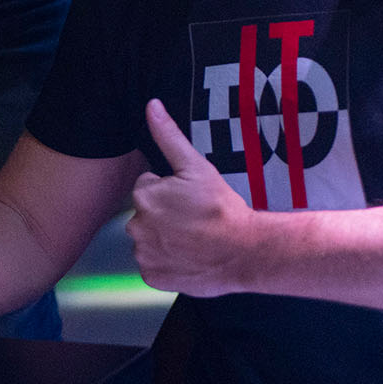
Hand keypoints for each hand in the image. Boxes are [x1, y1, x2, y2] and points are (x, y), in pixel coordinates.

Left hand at [126, 99, 251, 297]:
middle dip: (164, 215)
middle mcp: (137, 226)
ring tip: (193, 239)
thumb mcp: (196, 166)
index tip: (190, 200)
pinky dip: (167, 263)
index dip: (170, 192)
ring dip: (164, 239)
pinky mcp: (152, 278)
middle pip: (146, 214)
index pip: (148, 188)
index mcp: (144, 196)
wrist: (245, 251)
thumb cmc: (221, 208)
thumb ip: (168, 135)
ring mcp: (144, 255)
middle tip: (193, 220)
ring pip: (149, 240)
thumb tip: (152, 105)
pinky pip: (153, 265)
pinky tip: (187, 257)